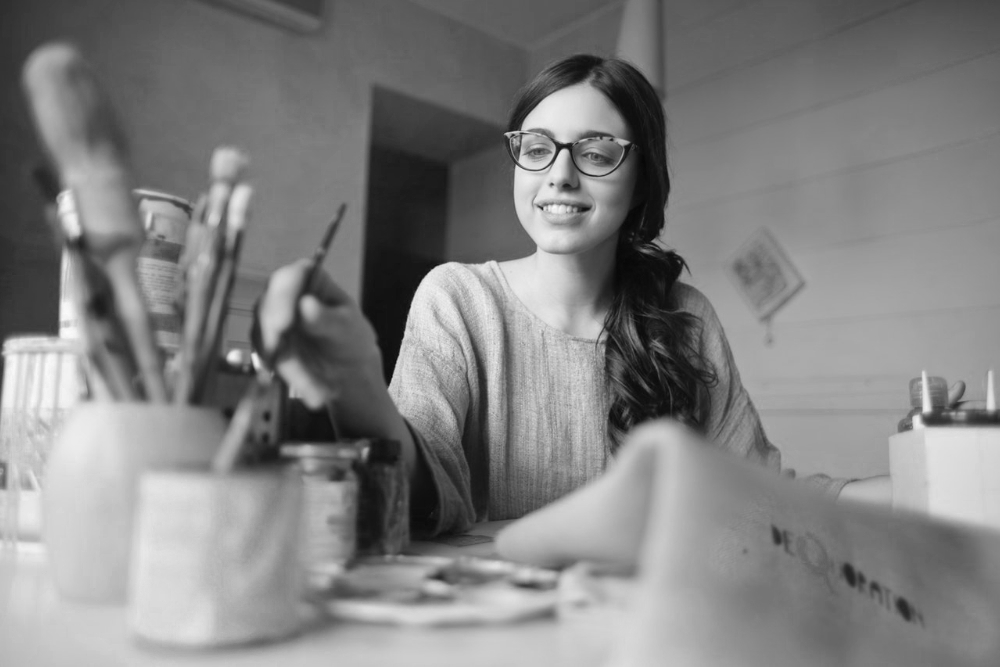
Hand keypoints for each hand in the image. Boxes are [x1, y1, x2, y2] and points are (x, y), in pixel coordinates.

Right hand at [255, 259, 382, 407]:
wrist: (345, 366)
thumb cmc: (350, 337)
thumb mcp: (347, 327)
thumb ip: (327, 318)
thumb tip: (306, 305)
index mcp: (308, 277)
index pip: (288, 278)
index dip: (281, 299)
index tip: (284, 324)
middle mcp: (283, 292)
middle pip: (267, 308)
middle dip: (277, 339)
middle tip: (289, 365)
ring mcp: (269, 316)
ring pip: (263, 337)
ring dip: (287, 367)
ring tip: (316, 390)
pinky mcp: (264, 341)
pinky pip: (265, 358)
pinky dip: (285, 377)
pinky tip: (309, 391)